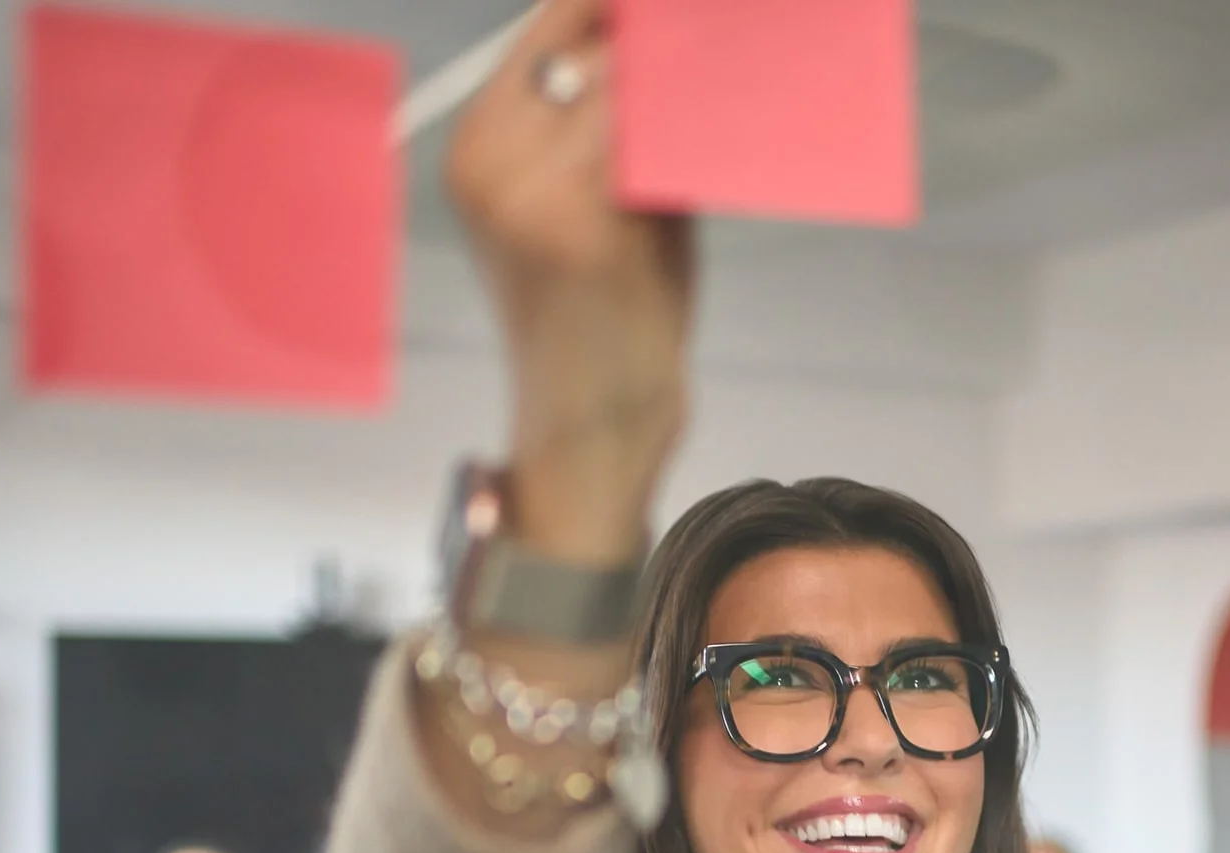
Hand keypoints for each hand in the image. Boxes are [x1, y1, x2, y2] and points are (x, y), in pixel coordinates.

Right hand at [449, 0, 695, 563]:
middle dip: (669, 30)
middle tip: (744, 27)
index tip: (688, 8)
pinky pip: (655, 146)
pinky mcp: (585, 232)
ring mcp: (529, 197)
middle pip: (590, 45)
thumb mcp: (593, 207)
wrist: (590, 433)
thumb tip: (681, 41)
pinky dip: (706, 126)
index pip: (551, 27)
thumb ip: (617, 126)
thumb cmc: (607, 318)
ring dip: (695, 72)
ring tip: (751, 65)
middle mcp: (489, 163)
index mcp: (477, 147)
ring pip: (628, 89)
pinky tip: (743, 121)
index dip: (621, 5)